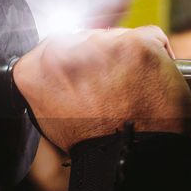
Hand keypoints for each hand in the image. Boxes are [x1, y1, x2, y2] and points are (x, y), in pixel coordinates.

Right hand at [13, 26, 190, 151]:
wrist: (127, 155)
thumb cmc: (92, 140)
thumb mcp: (48, 113)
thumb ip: (48, 79)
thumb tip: (59, 63)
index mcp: (33, 68)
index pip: (55, 44)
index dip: (75, 61)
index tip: (84, 78)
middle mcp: (62, 49)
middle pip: (87, 37)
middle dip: (100, 57)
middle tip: (109, 89)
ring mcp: (100, 44)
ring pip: (117, 36)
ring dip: (125, 57)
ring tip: (129, 89)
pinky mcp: (136, 44)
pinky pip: (150, 37)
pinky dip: (156, 55)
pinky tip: (149, 81)